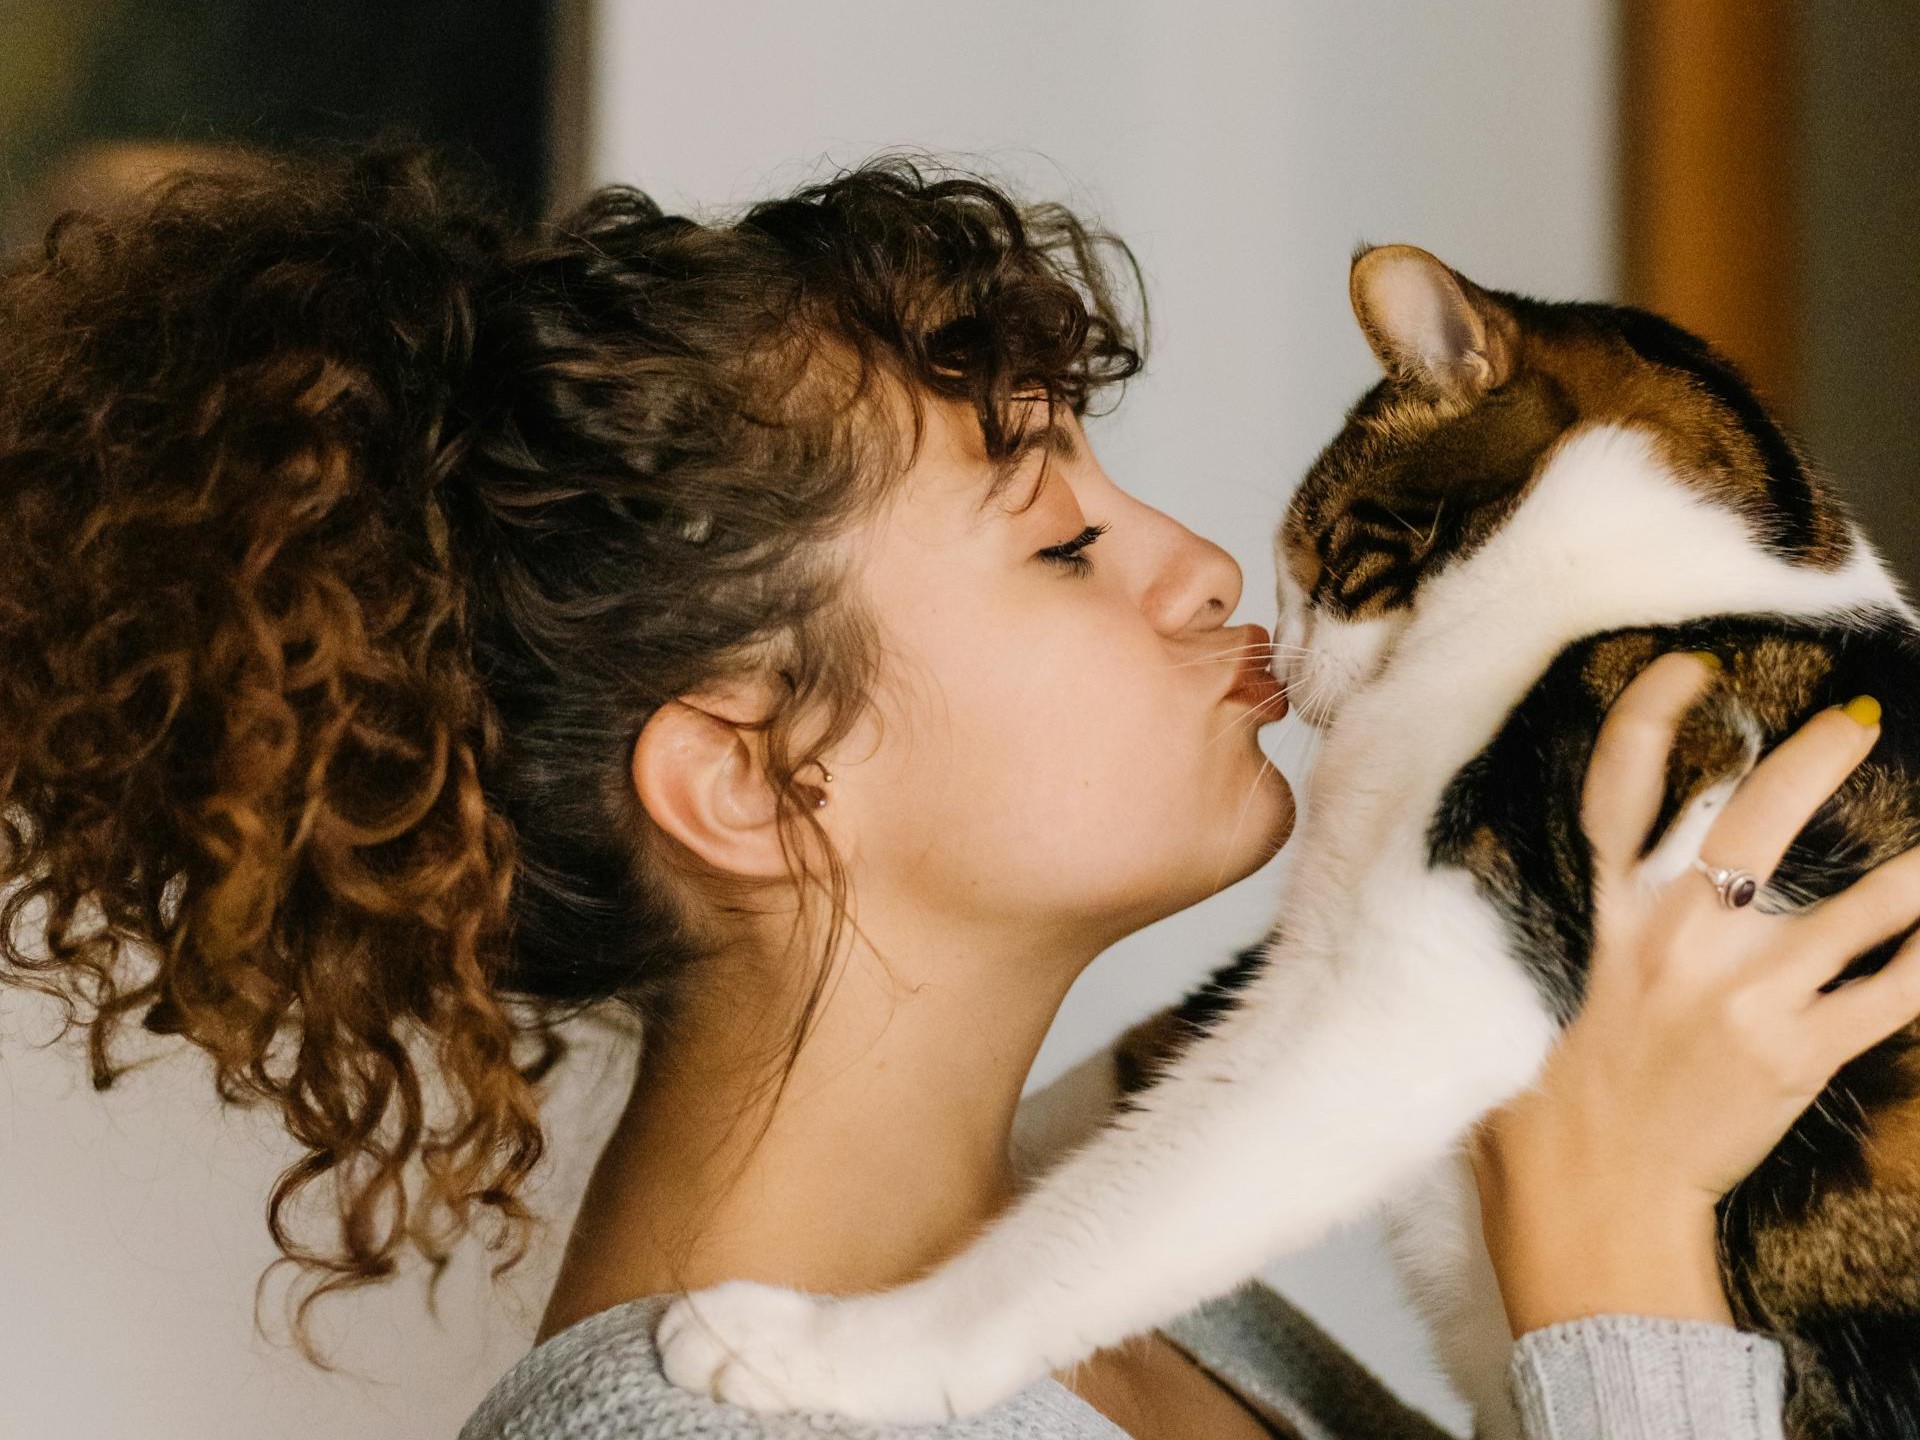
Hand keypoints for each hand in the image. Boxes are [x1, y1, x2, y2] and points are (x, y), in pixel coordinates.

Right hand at [1469, 650, 1919, 1336]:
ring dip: (1915, 866)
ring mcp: (1745, 995)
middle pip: (1755, 820)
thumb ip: (1556, 926)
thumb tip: (1572, 874)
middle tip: (1857, 723)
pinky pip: (1892, 991)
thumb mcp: (1519, 993)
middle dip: (1814, 759)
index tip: (1692, 668)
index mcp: (1598, 916)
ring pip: (1861, 904)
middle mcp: (1674, 938)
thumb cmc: (1540, 1105)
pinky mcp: (1800, 1054)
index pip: (1621, 790)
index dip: (1655, 715)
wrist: (1590, 1205)